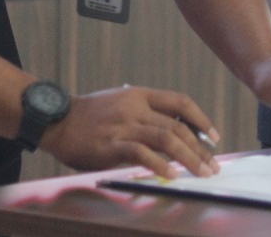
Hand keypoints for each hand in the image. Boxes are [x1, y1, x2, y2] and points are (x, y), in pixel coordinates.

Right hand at [40, 85, 218, 179]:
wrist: (56, 120)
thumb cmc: (90, 115)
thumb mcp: (121, 101)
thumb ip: (146, 111)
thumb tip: (176, 128)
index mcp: (141, 95)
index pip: (180, 102)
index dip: (201, 119)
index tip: (214, 137)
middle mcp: (135, 107)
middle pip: (177, 126)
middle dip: (200, 147)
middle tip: (212, 165)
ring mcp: (124, 126)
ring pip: (166, 139)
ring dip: (189, 158)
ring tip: (201, 172)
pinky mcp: (111, 145)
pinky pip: (142, 154)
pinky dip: (160, 165)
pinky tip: (172, 175)